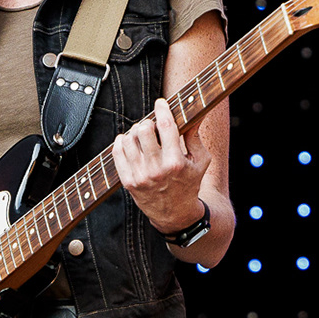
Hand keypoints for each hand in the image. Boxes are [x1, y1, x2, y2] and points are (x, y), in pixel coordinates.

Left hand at [113, 97, 208, 234]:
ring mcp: (140, 176)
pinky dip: (121, 142)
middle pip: (143, 130)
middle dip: (147, 123)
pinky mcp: (128, 182)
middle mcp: (156, 169)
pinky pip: (117, 153)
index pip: (166, 126)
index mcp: (176, 162)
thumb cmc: (190, 184)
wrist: (175, 214)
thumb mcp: (200, 161)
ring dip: (134, 132)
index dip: (162, 109)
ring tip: (141, 135)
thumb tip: (196, 113)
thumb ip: (195, 136)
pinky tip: (129, 141)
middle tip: (151, 126)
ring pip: (128, 140)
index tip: (160, 103)